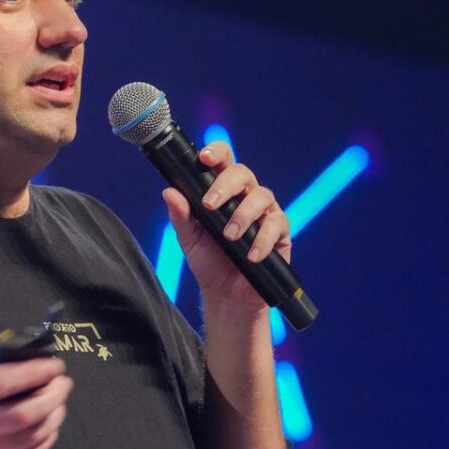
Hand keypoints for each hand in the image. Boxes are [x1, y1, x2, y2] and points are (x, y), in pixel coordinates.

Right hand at [0, 330, 73, 448]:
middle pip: (22, 414)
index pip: (0, 383)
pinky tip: (51, 421)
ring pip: (29, 436)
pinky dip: (47, 437)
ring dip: (54, 416)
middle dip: (52, 397)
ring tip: (60, 400)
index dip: (33, 372)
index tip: (54, 365)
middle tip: (64, 383)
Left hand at [162, 141, 291, 308]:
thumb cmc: (208, 261)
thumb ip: (180, 215)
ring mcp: (265, 212)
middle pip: (243, 172)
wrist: (227, 296)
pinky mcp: (280, 233)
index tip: (204, 158)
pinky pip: (277, 224)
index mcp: (223, 190)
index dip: (216, 152)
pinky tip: (251, 254)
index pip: (223, 161)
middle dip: (226, 185)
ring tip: (230, 236)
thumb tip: (169, 192)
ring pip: (262, 196)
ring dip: (243, 215)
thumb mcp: (189, 239)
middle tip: (210, 205)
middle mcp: (246, 196)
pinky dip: (263, 239)